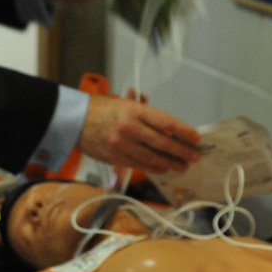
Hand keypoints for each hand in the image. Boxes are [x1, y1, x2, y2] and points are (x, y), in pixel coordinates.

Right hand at [78, 95, 201, 174]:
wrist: (74, 120)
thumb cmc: (101, 110)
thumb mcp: (124, 103)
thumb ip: (146, 114)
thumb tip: (170, 127)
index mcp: (133, 111)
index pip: (166, 123)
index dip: (184, 132)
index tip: (196, 138)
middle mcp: (129, 128)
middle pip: (163, 143)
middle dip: (182, 151)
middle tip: (195, 155)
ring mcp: (122, 145)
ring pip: (153, 158)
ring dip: (171, 163)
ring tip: (183, 165)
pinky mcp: (116, 158)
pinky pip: (140, 165)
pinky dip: (155, 167)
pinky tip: (165, 168)